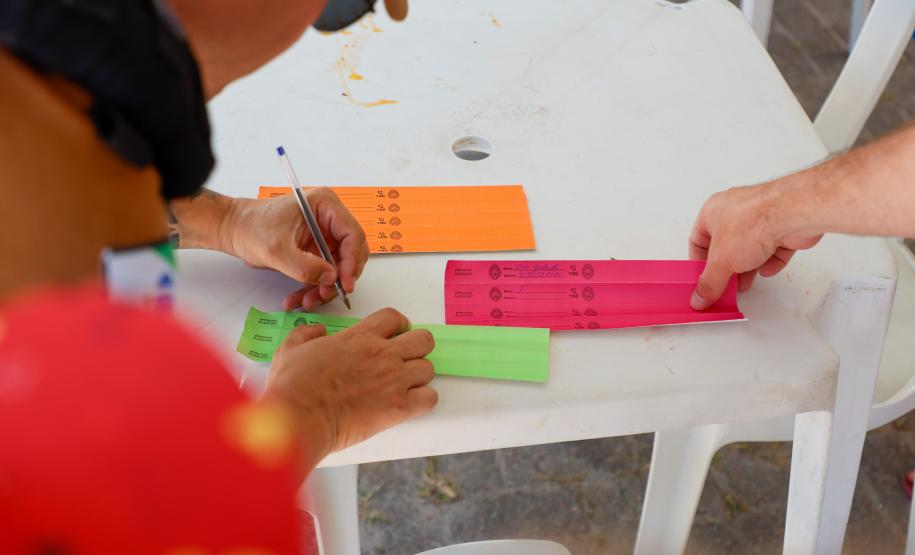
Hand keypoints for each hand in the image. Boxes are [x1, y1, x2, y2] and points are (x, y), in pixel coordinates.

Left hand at [226, 188, 369, 309]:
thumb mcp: (277, 250)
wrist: (234, 230)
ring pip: (338, 267)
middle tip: (326, 295)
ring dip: (324, 288)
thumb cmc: (251, 227)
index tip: (344, 284)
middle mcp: (329, 219)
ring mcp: (324, 235)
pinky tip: (300, 298)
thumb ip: (305, 266)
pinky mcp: (317, 249)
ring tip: (307, 301)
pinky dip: (314, 288)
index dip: (352, 262)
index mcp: (325, 205)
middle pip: (350, 253)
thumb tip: (330, 279)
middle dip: (338, 278)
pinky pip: (324, 273)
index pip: (352, 235)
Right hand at [264, 308, 437, 460]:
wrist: (298, 417)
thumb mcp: (291, 348)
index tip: (394, 335)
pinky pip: (429, 398)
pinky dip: (423, 401)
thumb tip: (318, 332)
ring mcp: (394, 380)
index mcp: (359, 337)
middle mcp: (382, 354)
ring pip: (428, 368)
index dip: (398, 325)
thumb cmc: (293, 386)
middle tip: (404, 360)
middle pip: (423, 340)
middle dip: (416, 348)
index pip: (394, 317)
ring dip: (418, 376)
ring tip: (403, 386)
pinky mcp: (398, 407)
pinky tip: (408, 404)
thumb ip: (307, 334)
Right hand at [689, 180, 821, 309]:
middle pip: (724, 245)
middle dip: (725, 268)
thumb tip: (700, 297)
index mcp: (712, 211)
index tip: (702, 279)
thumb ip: (710, 283)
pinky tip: (767, 271)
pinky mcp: (783, 225)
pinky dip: (770, 261)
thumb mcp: (721, 262)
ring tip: (744, 284)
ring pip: (749, 247)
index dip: (698, 262)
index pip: (697, 239)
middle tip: (723, 285)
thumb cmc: (752, 222)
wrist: (792, 215)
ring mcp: (760, 217)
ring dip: (747, 268)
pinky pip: (773, 247)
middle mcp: (735, 211)